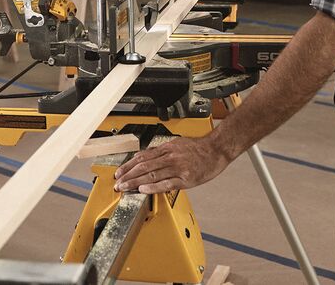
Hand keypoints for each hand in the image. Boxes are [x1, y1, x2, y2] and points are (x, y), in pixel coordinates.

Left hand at [113, 136, 229, 193]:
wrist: (216, 150)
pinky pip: (166, 183)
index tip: (119, 173)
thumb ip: (161, 151)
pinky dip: (153, 187)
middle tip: (117, 183)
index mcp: (167, 148)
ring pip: (152, 174)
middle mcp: (170, 157)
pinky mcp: (185, 179)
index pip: (142, 157)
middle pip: (144, 166)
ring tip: (125, 188)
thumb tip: (145, 156)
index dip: (128, 165)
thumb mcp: (177, 144)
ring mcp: (177, 168)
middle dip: (128, 175)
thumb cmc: (199, 149)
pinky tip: (143, 189)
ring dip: (135, 182)